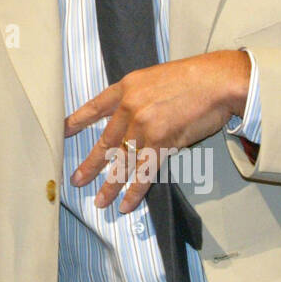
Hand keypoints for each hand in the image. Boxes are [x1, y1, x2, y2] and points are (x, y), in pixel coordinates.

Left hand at [65, 50, 250, 211]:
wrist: (218, 81)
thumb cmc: (193, 78)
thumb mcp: (154, 77)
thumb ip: (138, 95)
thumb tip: (130, 116)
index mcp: (126, 88)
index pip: (95, 107)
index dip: (77, 121)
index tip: (63, 132)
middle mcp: (130, 107)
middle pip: (105, 141)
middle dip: (90, 164)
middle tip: (76, 180)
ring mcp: (144, 126)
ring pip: (123, 162)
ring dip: (110, 185)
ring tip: (99, 201)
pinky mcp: (163, 143)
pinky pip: (144, 173)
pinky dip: (134, 191)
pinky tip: (126, 204)